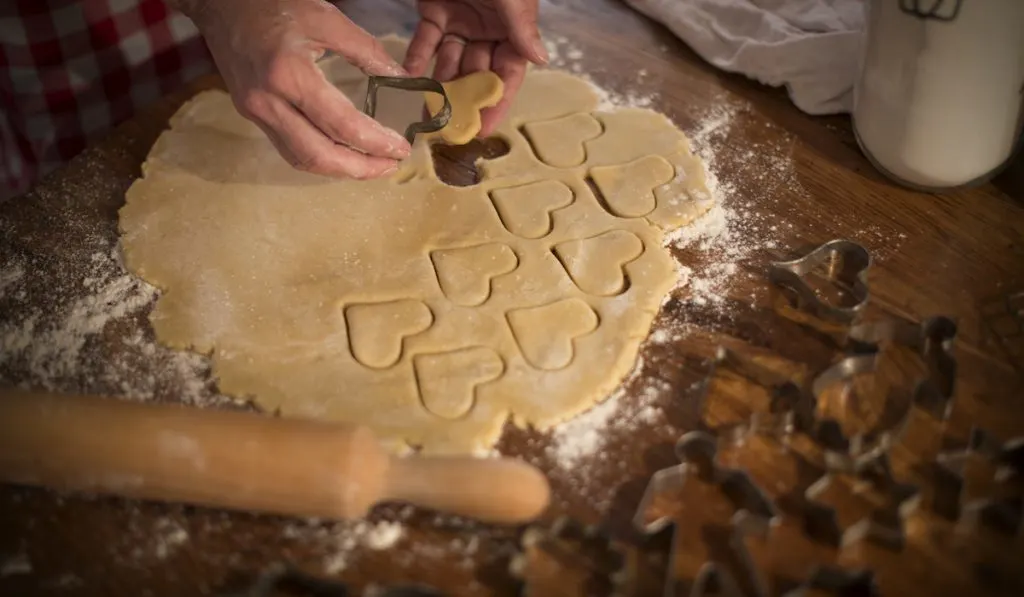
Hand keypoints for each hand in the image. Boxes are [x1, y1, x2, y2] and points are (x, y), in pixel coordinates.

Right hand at [174, 0, 410, 178]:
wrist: (220, 4)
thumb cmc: (274, 4)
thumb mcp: (327, 19)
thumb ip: (367, 51)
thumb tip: (402, 79)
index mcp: (290, 74)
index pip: (340, 124)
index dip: (375, 143)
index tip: (401, 148)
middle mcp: (268, 101)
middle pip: (319, 155)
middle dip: (360, 169)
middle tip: (391, 165)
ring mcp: (256, 112)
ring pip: (301, 159)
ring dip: (339, 170)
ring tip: (372, 165)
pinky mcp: (251, 114)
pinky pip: (288, 149)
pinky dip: (319, 158)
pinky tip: (342, 154)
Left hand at [404, 0, 547, 136]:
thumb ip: (522, 27)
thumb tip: (541, 59)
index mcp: (512, 30)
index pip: (507, 73)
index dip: (496, 103)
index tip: (483, 129)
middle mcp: (488, 31)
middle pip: (475, 73)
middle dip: (463, 102)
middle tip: (448, 130)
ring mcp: (460, 22)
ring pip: (449, 61)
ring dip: (438, 88)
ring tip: (426, 116)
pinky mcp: (435, 10)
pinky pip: (426, 38)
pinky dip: (416, 57)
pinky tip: (409, 78)